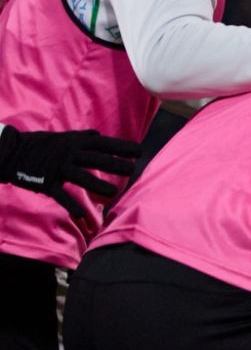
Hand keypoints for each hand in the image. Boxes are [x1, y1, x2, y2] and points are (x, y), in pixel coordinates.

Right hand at [0, 124, 140, 231]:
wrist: (10, 151)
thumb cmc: (42, 145)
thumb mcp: (62, 138)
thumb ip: (81, 138)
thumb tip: (98, 134)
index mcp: (74, 143)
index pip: (102, 144)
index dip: (120, 147)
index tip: (139, 151)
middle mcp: (68, 153)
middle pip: (95, 159)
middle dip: (114, 164)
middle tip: (132, 169)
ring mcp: (56, 167)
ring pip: (79, 176)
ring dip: (96, 184)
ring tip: (113, 193)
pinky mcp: (45, 181)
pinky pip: (59, 194)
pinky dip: (69, 204)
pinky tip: (80, 214)